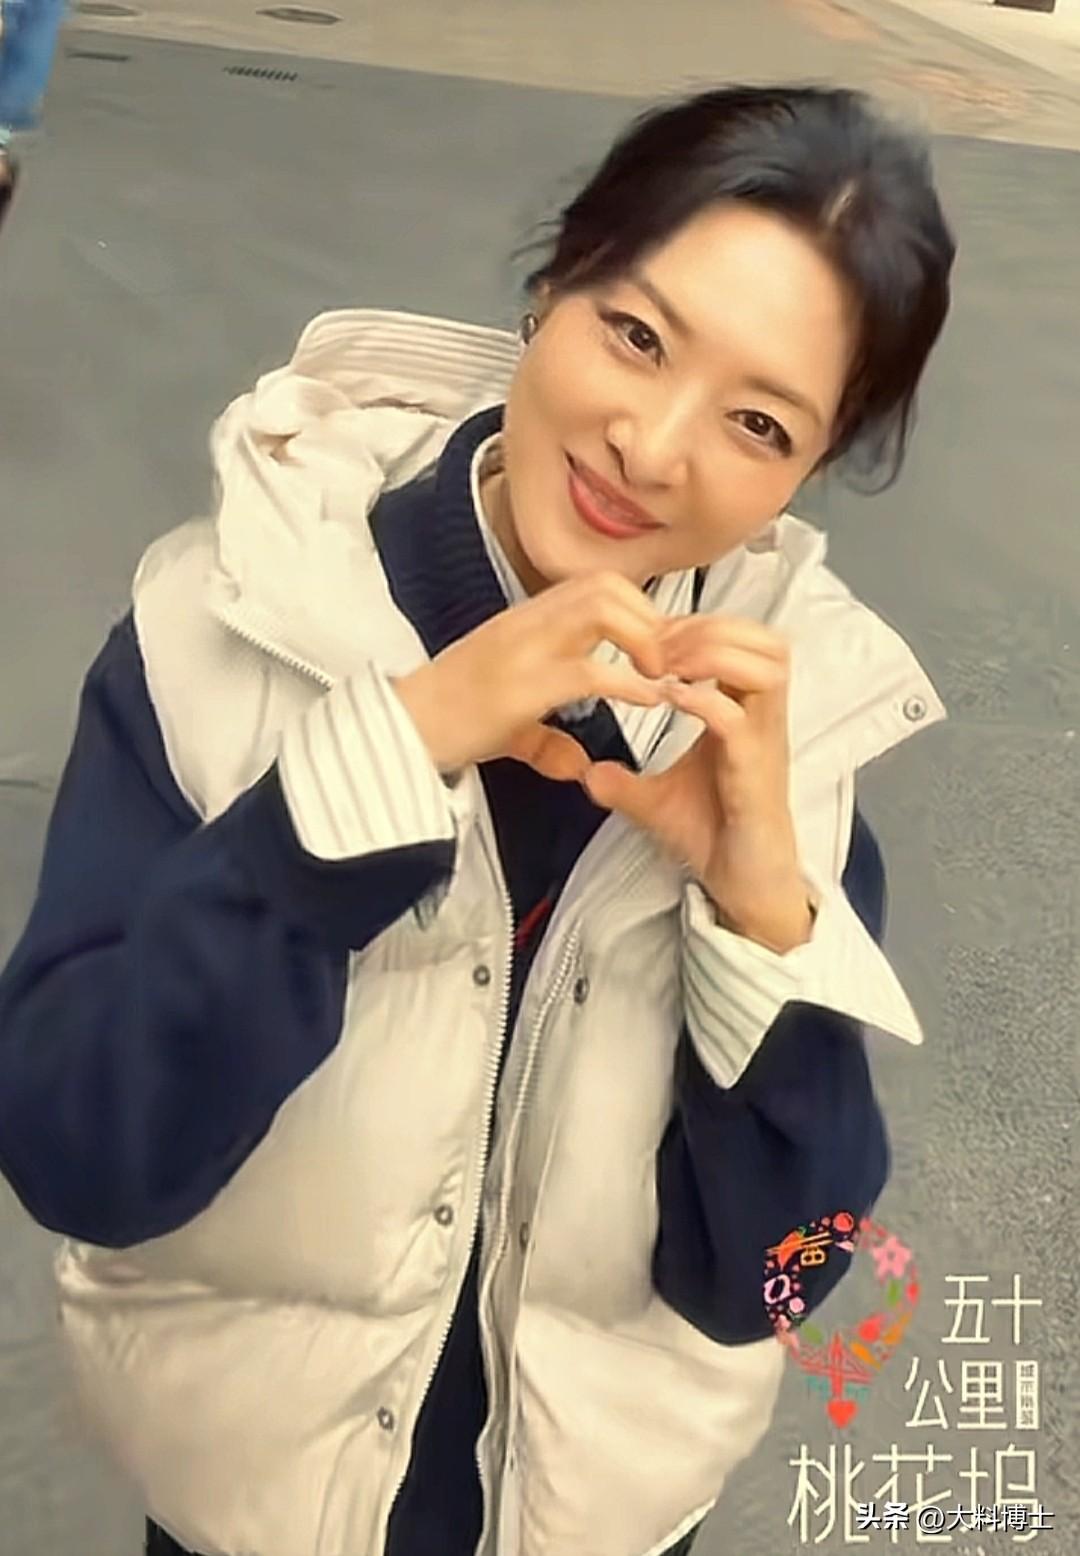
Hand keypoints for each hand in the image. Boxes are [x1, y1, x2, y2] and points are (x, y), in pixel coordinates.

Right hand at [393, 572, 667, 780]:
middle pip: (606, 585)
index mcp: (524, 622)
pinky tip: (651, 700)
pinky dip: (630, 684)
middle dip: (651, 616)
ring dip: (644, 639)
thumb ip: (547, 739)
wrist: (399, 733)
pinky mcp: (521, 686)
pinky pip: (589, 672)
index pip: (595, 585)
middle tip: (671, 661)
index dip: (641, 609)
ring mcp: (523, 650)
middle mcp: (525, 624)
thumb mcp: (507, 728)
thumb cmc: (448, 724)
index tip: (665, 647)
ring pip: (602, 610)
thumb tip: (577, 764)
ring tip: (662, 676)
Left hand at [585, 615, 812, 953]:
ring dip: (712, 654)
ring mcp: (764, 743)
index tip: (649, 637)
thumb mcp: (657, 803)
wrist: (744, 888)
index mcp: (745, 714)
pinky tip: (668, 699)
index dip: (699, 626)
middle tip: (657, 644)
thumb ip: (625, 782)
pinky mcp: (756, 773)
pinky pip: (738, 720)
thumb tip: (588, 772)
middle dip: (710, 627)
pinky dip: (703, 700)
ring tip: (665, 665)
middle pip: (765, 639)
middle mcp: (763, 720)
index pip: (741, 641)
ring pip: (766, 666)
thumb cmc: (715, 836)